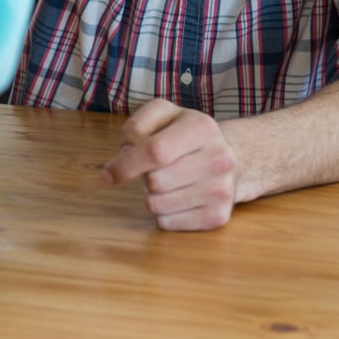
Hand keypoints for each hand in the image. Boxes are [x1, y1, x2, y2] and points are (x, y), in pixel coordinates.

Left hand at [100, 99, 239, 230]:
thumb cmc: (184, 134)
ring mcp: (221, 190)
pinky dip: (162, 213)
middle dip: (143, 177)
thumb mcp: (163, 115)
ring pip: (158, 205)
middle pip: (155, 182)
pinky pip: (168, 223)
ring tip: (167, 182)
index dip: (125, 164)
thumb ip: (136, 126)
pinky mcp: (218, 216)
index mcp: (201, 127)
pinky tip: (176, 197)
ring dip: (151, 196)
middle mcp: (218, 159)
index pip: (155, 151)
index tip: (108, 173)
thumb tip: (121, 157)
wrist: (231, 157)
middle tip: (154, 169)